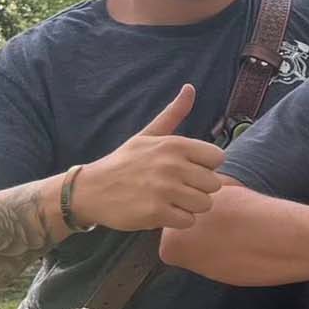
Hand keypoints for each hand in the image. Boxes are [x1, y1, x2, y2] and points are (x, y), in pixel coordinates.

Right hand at [71, 84, 227, 230]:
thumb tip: (190, 88)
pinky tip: (161, 211)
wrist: (90, 190)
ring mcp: (164, 190)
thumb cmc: (125, 162)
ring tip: (169, 199)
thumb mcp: (148, 134)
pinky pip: (188, 221)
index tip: (186, 169)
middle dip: (197, 189)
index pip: (217, 158)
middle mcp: (171, 165)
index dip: (205, 167)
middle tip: (175, 188)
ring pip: (204, 204)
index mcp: (174, 144)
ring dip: (189, 206)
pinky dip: (177, 220)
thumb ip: (173, 114)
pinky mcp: (157, 212)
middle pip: (214, 185)